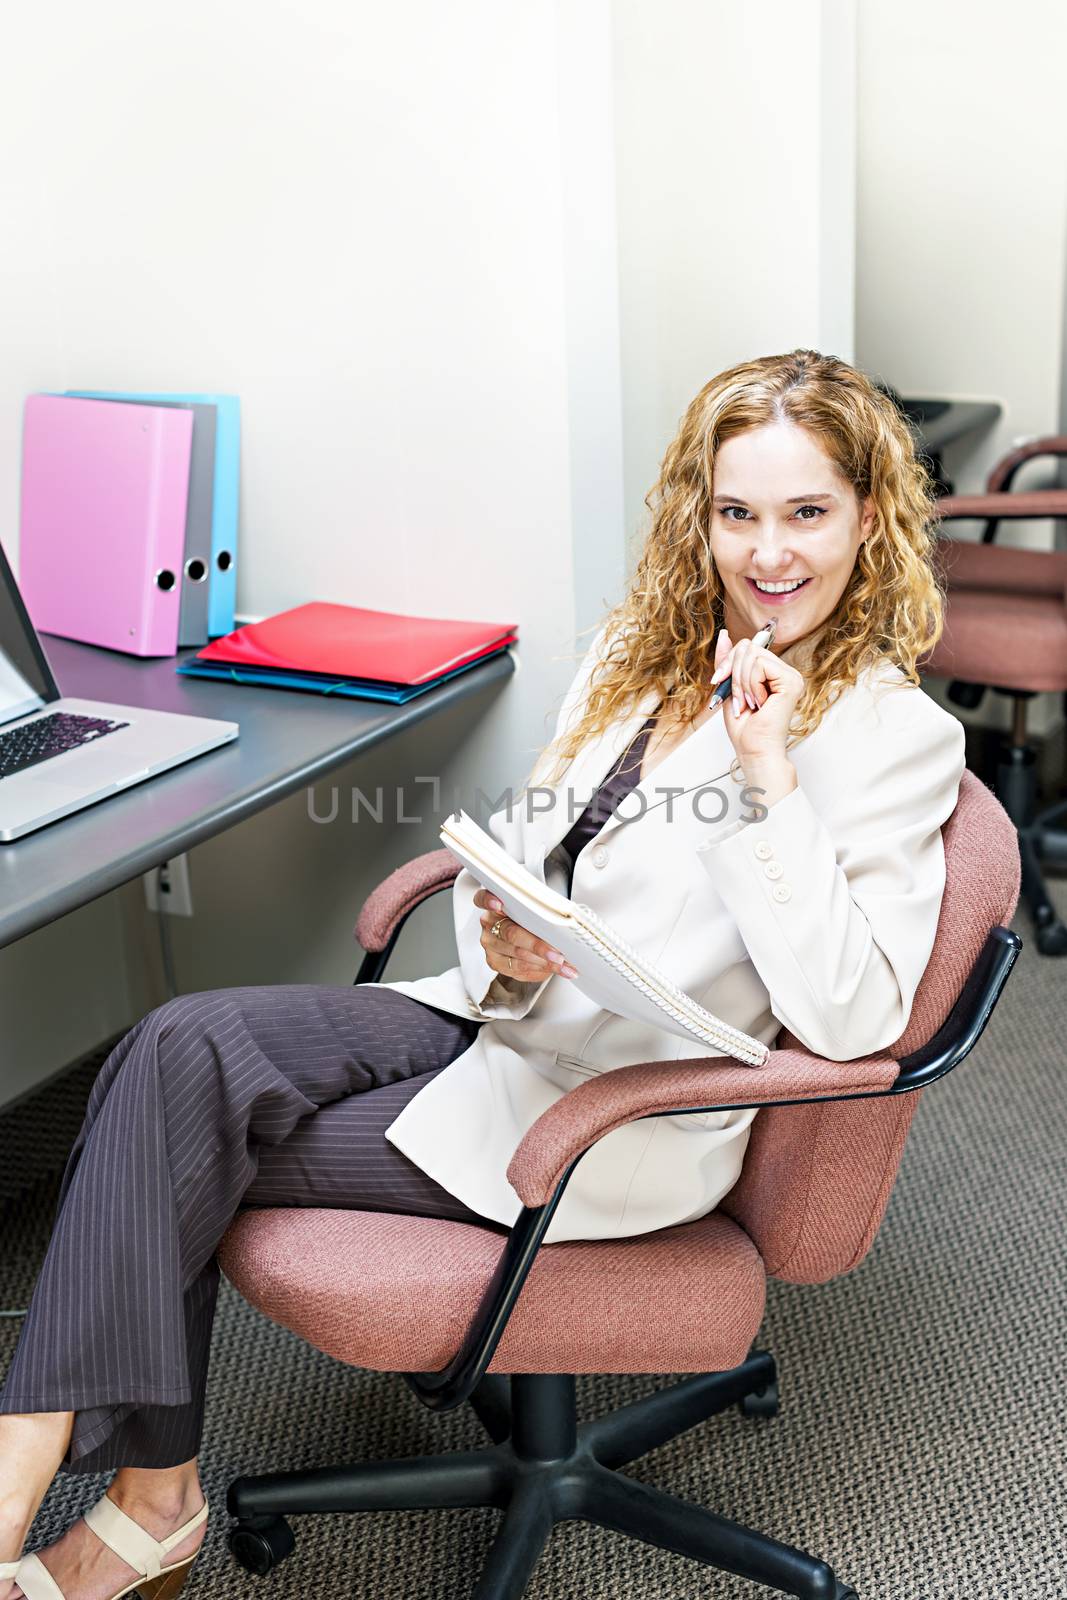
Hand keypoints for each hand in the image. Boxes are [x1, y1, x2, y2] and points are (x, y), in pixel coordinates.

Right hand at [474, 888, 578, 982]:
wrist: (525, 935)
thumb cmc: (530, 918)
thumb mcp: (533, 909)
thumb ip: (538, 911)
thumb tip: (559, 925)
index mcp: (494, 905)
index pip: (482, 899)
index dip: (488, 901)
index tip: (499, 904)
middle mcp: (488, 924)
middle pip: (511, 934)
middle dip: (538, 946)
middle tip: (558, 954)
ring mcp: (490, 945)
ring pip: (518, 955)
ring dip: (544, 962)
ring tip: (563, 965)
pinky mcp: (495, 962)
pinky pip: (519, 969)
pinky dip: (540, 970)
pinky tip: (555, 969)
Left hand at [710, 627, 804, 772]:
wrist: (754, 750)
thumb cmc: (744, 728)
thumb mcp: (728, 687)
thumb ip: (727, 661)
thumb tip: (724, 634)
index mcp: (773, 672)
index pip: (747, 647)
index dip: (728, 661)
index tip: (719, 681)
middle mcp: (785, 671)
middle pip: (748, 647)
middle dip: (732, 672)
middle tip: (738, 699)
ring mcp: (791, 675)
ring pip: (751, 655)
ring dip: (740, 682)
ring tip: (749, 703)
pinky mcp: (791, 681)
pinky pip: (759, 665)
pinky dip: (750, 685)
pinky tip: (759, 702)